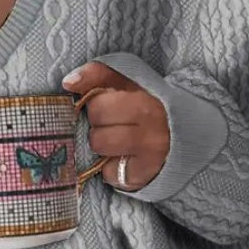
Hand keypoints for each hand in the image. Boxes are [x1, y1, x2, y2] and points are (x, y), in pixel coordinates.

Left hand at [62, 61, 169, 191]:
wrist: (180, 141)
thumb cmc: (144, 111)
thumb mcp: (127, 86)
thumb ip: (98, 76)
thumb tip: (69, 82)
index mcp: (145, 94)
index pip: (100, 91)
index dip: (94, 100)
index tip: (102, 104)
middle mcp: (152, 119)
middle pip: (97, 115)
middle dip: (96, 121)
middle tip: (109, 124)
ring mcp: (150, 147)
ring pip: (99, 143)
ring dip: (100, 144)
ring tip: (114, 142)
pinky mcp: (143, 173)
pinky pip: (108, 172)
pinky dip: (110, 169)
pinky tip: (122, 161)